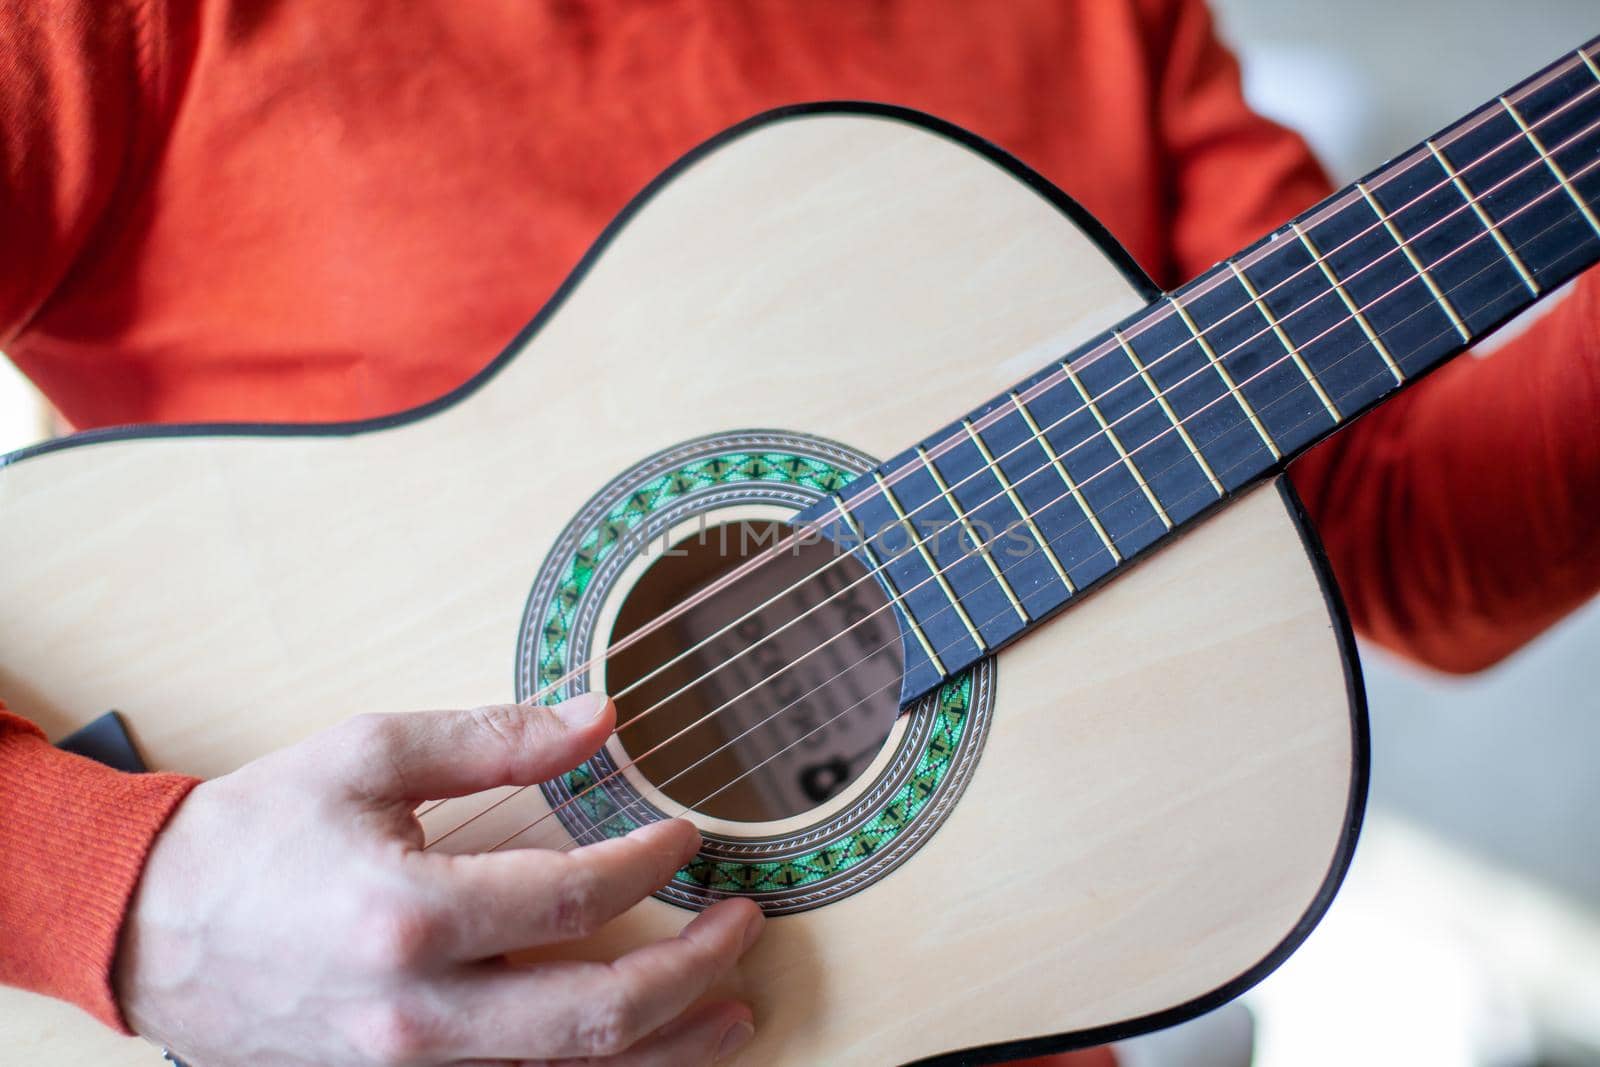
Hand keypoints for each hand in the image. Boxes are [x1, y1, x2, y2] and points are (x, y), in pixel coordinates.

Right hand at [114, 693, 762, 1065]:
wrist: (150, 927)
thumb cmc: (256, 834)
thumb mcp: (367, 755)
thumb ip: (493, 737)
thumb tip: (600, 718)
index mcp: (408, 916)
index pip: (572, 900)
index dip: (647, 867)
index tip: (686, 836)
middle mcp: (417, 1014)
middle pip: (594, 1016)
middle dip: (691, 974)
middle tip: (744, 927)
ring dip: (670, 1048)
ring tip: (736, 1012)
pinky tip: (646, 1050)